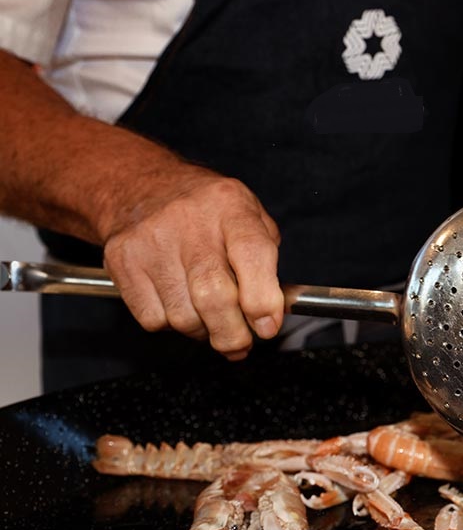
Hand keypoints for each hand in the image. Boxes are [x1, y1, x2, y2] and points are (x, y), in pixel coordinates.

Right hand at [101, 166, 283, 359]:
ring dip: (203, 331)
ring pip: (183, 317)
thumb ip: (266, 260)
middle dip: (233, 334)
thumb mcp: (248, 214)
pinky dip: (171, 325)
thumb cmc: (204, 209)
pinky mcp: (122, 261)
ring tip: (209, 316)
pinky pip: (153, 320)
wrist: (139, 186)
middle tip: (241, 343)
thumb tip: (273, 310)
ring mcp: (151, 242)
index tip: (268, 327)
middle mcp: (189, 221)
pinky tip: (179, 304)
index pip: (253, 254)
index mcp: (230, 206)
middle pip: (213, 296)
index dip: (263, 300)